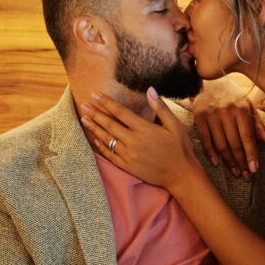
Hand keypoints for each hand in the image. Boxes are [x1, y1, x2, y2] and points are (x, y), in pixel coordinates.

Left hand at [79, 87, 202, 190]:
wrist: (181, 175)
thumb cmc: (180, 148)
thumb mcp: (175, 125)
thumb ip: (161, 107)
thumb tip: (150, 89)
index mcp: (144, 129)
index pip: (120, 112)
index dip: (106, 102)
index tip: (95, 95)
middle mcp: (133, 141)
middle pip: (109, 124)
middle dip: (95, 113)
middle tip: (84, 104)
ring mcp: (129, 155)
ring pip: (107, 139)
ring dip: (94, 128)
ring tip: (84, 119)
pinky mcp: (128, 167)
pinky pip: (110, 155)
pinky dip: (101, 147)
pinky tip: (94, 140)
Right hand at [192, 82, 264, 178]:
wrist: (210, 82)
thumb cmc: (233, 98)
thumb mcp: (248, 107)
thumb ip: (257, 124)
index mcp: (241, 109)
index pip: (247, 136)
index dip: (251, 154)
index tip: (254, 169)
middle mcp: (226, 112)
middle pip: (235, 143)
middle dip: (241, 161)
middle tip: (246, 175)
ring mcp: (212, 115)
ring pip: (221, 144)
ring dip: (229, 161)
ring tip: (236, 172)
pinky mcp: (199, 117)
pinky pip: (206, 140)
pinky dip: (211, 153)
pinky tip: (217, 163)